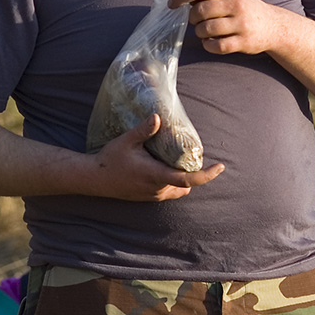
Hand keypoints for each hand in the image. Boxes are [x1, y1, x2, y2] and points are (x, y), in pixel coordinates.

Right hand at [91, 114, 223, 200]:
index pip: (188, 180)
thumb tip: (157, 116)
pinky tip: (167, 167)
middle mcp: (157, 189)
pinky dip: (174, 182)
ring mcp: (153, 195)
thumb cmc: (110, 159)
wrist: (94, 179)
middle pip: (187, 184)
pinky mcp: (148, 197)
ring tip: (180, 160)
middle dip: (195, 171)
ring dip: (184, 178)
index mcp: (156, 175)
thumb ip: (143, 130)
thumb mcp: (126, 141)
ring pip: (179, 189)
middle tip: (195, 154)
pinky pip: (170, 192)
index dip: (207, 175)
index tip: (220, 167)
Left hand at [170, 0, 281, 55]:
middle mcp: (236, 5)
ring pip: (206, 29)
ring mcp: (241, 24)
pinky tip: (211, 42)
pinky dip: (208, 45)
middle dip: (192, 18)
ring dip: (199, 32)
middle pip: (201, 10)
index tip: (173, 4)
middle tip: (196, 21)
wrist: (275, 26)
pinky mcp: (244, 42)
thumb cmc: (248, 9)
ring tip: (204, 32)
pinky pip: (217, 46)